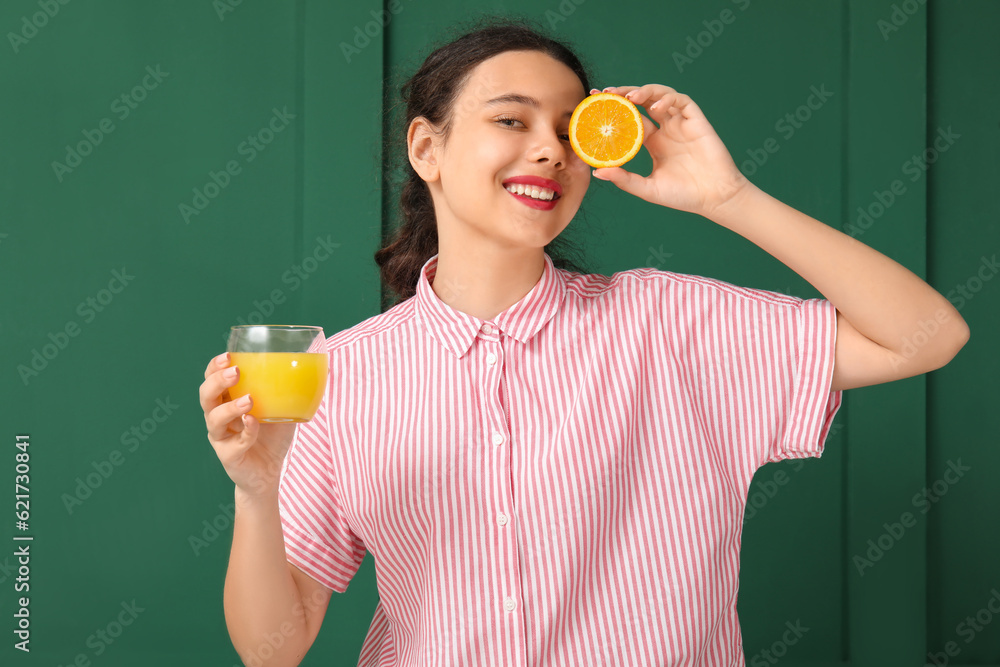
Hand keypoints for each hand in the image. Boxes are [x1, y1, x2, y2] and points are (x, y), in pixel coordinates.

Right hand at [199, 352, 296, 497]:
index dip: (214, 367)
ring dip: (230, 407)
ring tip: (249, 400)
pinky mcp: (228, 456)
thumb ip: (289, 391)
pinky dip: (246, 432)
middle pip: (206, 395)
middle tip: (235, 372)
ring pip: (214, 418)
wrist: (270, 471)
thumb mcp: (282, 408)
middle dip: (217, 381)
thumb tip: (317, 366)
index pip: (211, 379)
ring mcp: (221, 437)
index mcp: (226, 401)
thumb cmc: (272, 435)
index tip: (228, 355)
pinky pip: (234, 443)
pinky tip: (255, 424)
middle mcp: (218, 417)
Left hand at [588, 85, 751, 217]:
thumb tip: (597, 172)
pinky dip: (668, 99)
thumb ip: (624, 179)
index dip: (613, 110)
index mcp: (652, 142)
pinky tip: (657, 107)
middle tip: (605, 92)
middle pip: (641, 102)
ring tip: (629, 97)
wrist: (714, 198)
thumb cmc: (682, 195)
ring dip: (644, 91)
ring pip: (659, 95)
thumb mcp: (647, 189)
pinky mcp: (696, 121)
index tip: (593, 104)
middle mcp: (665, 129)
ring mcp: (680, 123)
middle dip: (623, 93)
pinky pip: (681, 101)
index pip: (629, 119)